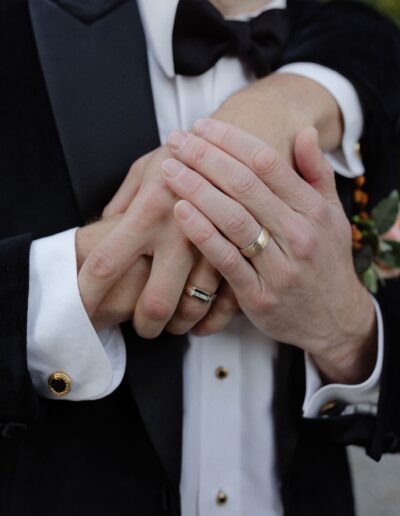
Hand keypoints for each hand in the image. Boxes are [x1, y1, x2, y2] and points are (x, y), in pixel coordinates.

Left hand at [78, 146, 237, 337]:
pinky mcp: (241, 253)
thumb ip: (122, 201)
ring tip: (171, 324)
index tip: (80, 310)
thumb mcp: (145, 168)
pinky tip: (200, 323)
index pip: (106, 263)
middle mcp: (178, 234)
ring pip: (193, 307)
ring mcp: (212, 247)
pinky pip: (226, 303)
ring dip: (179, 325)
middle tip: (140, 327)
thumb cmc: (187, 155)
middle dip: (143, 325)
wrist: (244, 141)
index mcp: (147, 210)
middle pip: (153, 300)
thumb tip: (104, 229)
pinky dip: (211, 321)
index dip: (87, 294)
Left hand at [162, 119, 376, 383]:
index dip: (232, 140)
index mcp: (313, 210)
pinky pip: (226, 260)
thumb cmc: (326, 261)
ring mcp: (279, 268)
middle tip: (176, 139)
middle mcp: (298, 236)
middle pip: (245, 186)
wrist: (334, 319)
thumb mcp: (332, 215)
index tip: (203, 126)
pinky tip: (179, 211)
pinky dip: (201, 234)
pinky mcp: (259, 297)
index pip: (268, 163)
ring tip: (169, 169)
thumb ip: (317, 174)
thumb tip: (305, 131)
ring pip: (233, 219)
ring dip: (197, 189)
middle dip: (206, 157)